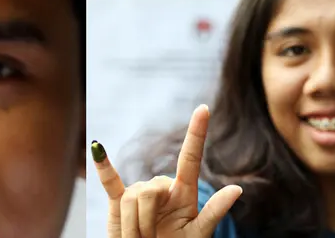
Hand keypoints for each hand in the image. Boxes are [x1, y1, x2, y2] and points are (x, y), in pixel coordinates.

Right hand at [92, 105, 242, 237]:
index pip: (191, 158)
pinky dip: (103, 165)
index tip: (204, 109)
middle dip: (147, 222)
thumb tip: (237, 189)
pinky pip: (110, 181)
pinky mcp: (118, 201)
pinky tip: (97, 147)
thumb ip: (213, 212)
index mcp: (184, 192)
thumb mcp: (198, 233)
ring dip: (133, 226)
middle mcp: (161, 187)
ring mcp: (139, 192)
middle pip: (150, 191)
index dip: (197, 133)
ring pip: (132, 199)